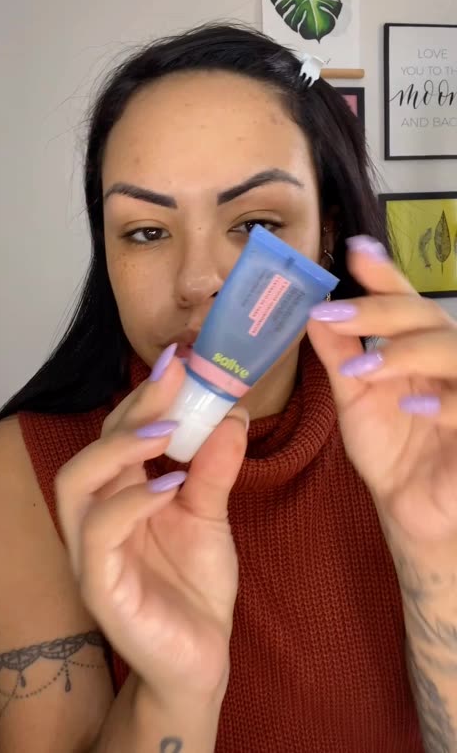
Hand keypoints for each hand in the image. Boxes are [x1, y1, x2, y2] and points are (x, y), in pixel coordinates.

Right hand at [56, 352, 247, 702]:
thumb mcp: (210, 515)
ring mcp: (91, 552)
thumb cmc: (195, 587)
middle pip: (93, 447)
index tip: (183, 358)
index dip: (147, 394)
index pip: (119, 433)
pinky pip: (100, 534)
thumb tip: (233, 412)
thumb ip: (215, 467)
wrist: (200, 659)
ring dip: (120, 448)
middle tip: (176, 376)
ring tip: (167, 429)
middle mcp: (97, 517)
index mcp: (120, 495)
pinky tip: (171, 485)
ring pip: (76, 484)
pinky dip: (133, 502)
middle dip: (132, 407)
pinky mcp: (99, 587)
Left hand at [308, 235, 456, 546]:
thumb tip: (315, 311)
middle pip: (428, 318)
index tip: (356, 250)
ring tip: (366, 366)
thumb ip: (341, 355)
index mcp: (417, 350)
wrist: (412, 509)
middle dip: (382, 313)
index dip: (385, 276)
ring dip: (408, 352)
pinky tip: (413, 406)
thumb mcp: (356, 398)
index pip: (404, 303)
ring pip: (454, 350)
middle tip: (335, 317)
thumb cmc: (391, 450)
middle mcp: (446, 363)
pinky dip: (446, 404)